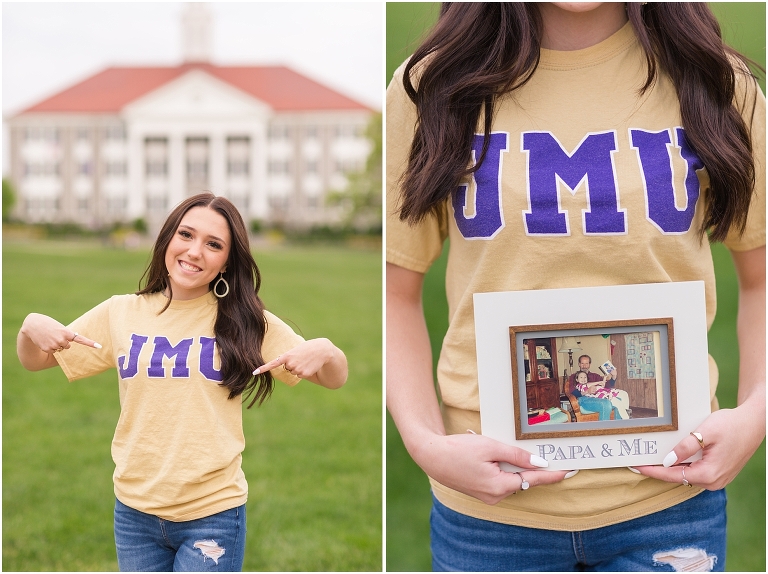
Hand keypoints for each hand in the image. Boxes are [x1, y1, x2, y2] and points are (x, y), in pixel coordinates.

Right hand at [21, 313, 100, 353]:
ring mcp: (55, 345)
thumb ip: (67, 335)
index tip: (99, 346)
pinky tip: (45, 341)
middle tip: (55, 335)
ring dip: (56, 345)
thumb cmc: (49, 325)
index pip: (81, 339)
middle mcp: (62, 340)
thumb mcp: (60, 328)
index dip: (90, 343)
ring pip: (61, 349)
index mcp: (67, 333)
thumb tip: (72, 341)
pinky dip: (49, 347)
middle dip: (63, 342)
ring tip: (49, 337)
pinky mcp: (48, 349)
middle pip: (68, 346)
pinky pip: (53, 351)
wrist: (33, 324)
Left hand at [252, 338, 346, 387]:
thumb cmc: (308, 349)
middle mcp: (290, 363)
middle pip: (287, 368)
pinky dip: (304, 371)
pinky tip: (310, 365)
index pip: (272, 363)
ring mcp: (296, 369)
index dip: (263, 368)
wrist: (322, 350)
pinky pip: (300, 375)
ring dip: (299, 367)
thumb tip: (284, 366)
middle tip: (301, 358)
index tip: (254, 373)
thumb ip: (288, 358)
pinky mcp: (303, 374)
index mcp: (286, 355)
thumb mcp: (296, 350)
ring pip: (294, 372)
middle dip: (293, 364)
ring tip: (306, 361)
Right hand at [411, 431, 575, 504]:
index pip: (534, 480)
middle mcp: (496, 496)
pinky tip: (487, 455)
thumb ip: (516, 456)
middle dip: (526, 464)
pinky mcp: (482, 492)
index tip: (571, 470)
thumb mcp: (490, 447)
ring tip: (490, 447)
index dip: (554, 474)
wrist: (431, 456)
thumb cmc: (458, 450)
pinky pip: (500, 480)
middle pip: (522, 479)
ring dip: (510, 464)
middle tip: (534, 449)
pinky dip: (501, 468)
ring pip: (510, 479)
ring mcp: (488, 496)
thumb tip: (539, 463)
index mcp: (500, 486)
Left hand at [630, 402, 764, 489]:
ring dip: (670, 468)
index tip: (636, 467)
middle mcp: (714, 481)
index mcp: (709, 474)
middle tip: (638, 463)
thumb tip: (667, 461)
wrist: (754, 423)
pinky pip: (696, 472)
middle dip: (658, 471)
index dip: (652, 472)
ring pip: (687, 475)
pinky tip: (671, 459)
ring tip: (650, 460)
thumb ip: (685, 447)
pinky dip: (683, 466)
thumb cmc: (732, 425)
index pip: (672, 476)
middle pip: (678, 478)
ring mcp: (718, 479)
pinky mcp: (720, 473)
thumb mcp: (705, 432)